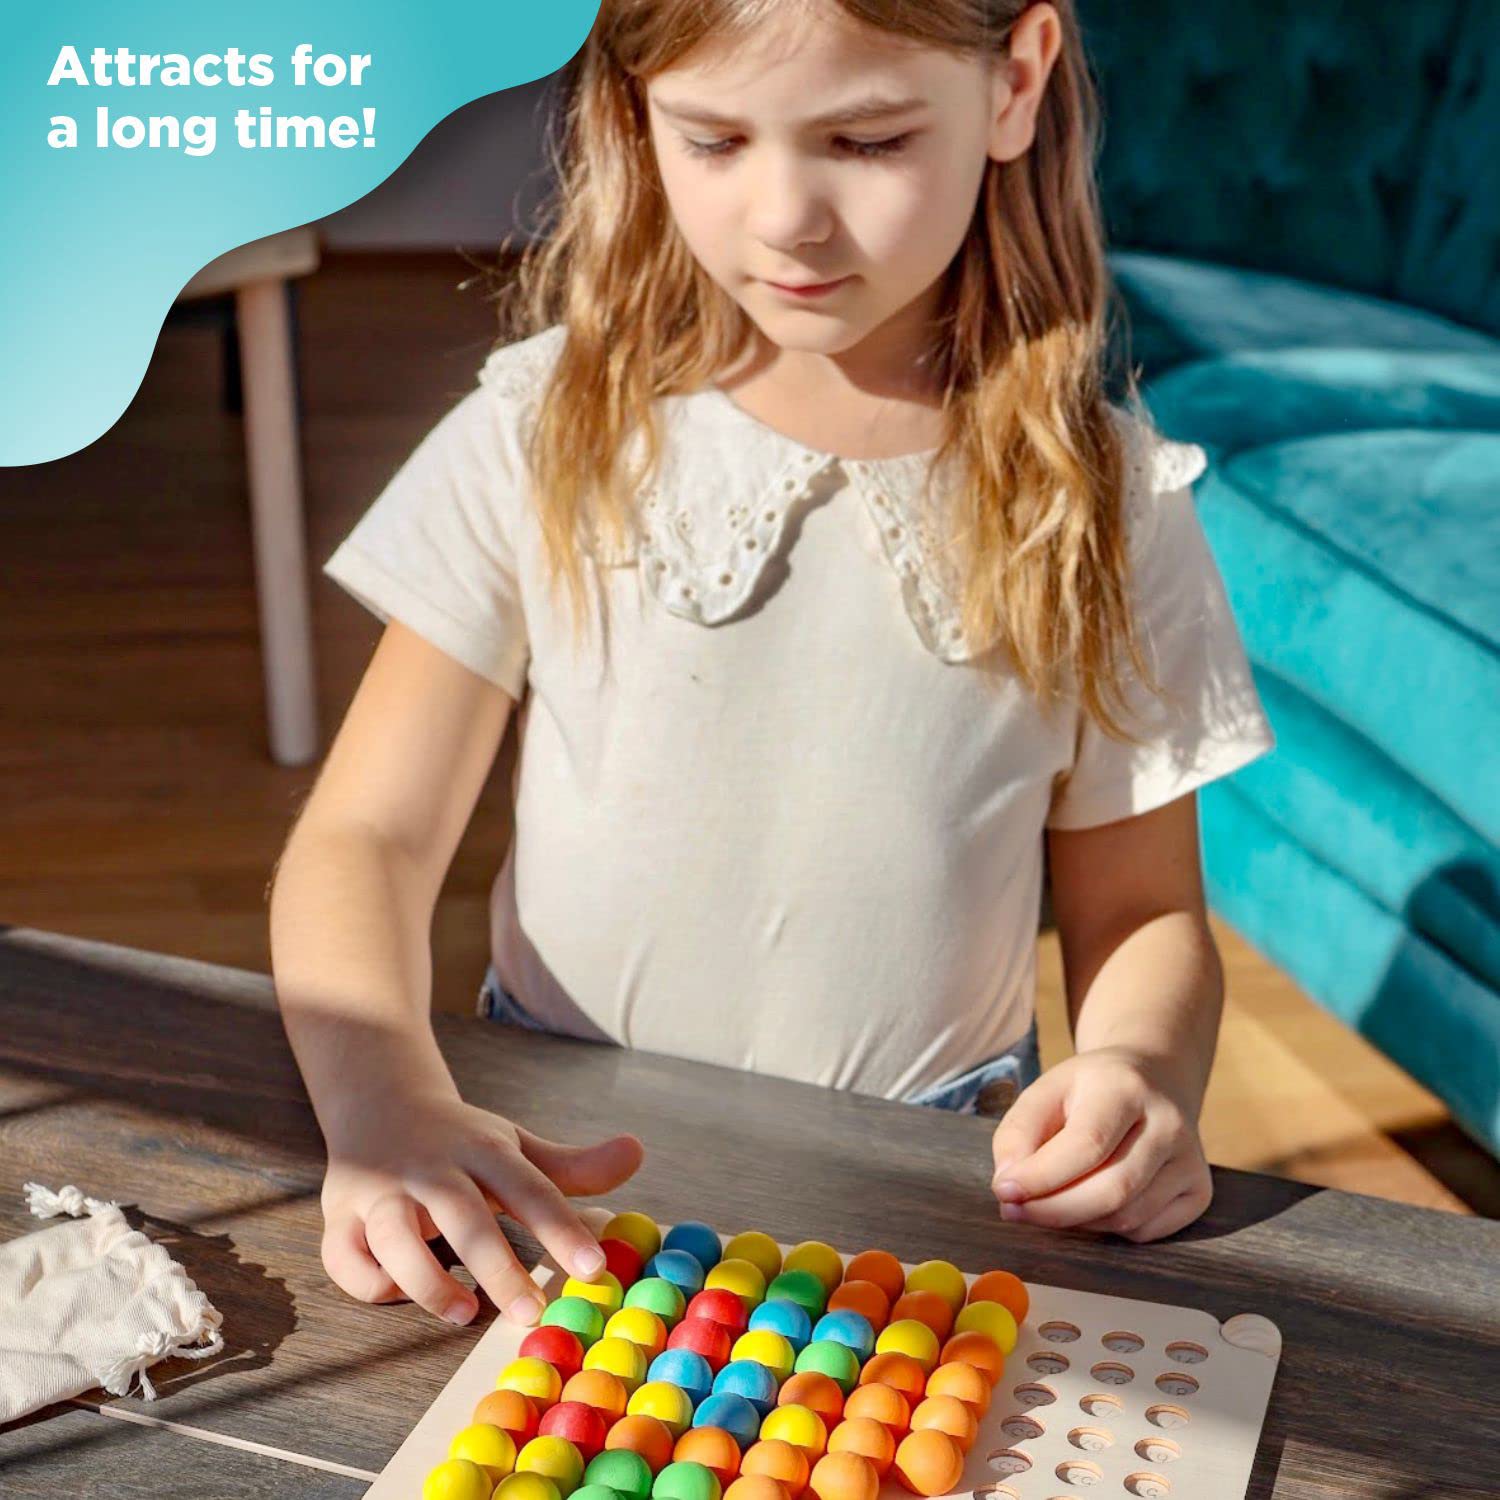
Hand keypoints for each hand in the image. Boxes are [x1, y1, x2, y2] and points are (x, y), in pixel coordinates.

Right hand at [319, 1087, 644, 1327]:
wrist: (380, 1103)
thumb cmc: (460, 1142)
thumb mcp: (515, 1147)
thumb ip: (572, 1166)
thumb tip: (637, 1152)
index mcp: (481, 1150)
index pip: (529, 1188)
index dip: (562, 1229)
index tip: (595, 1271)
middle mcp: (431, 1168)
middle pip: (464, 1217)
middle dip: (499, 1268)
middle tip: (533, 1314)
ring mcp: (380, 1191)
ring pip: (395, 1239)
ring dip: (427, 1280)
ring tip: (465, 1313)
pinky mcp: (339, 1216)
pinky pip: (347, 1259)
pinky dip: (371, 1282)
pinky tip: (399, 1293)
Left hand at [988, 1047, 1211, 1241]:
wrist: (1155, 1078)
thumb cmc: (1090, 1090)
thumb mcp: (1046, 1091)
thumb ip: (1018, 1135)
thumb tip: (1009, 1188)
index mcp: (1125, 1087)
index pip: (1086, 1144)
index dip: (1042, 1176)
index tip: (1004, 1192)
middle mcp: (1168, 1123)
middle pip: (1111, 1190)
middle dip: (1054, 1211)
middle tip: (1015, 1211)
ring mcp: (1191, 1161)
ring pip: (1126, 1217)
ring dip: (1076, 1221)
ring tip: (1049, 1202)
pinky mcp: (1199, 1192)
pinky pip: (1145, 1231)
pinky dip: (1107, 1227)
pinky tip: (1090, 1203)